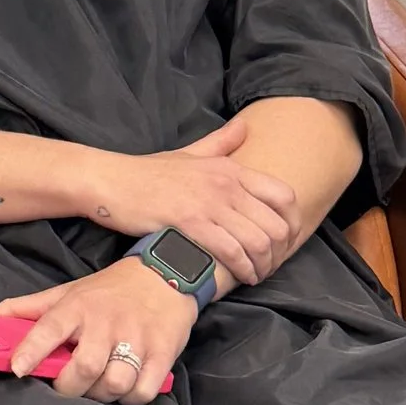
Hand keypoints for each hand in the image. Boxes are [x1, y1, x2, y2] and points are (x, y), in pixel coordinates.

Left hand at [0, 257, 197, 404]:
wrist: (166, 275)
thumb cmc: (106, 291)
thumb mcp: (64, 292)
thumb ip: (24, 309)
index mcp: (77, 306)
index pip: (49, 327)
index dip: (31, 350)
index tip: (16, 369)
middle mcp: (106, 322)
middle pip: (85, 366)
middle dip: (70, 386)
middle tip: (66, 386)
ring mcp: (137, 338)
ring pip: (114, 383)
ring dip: (101, 394)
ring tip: (96, 386)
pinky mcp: (163, 353)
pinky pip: (142, 391)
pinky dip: (130, 398)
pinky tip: (124, 388)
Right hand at [78, 117, 296, 288]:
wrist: (112, 181)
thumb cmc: (149, 172)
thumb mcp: (190, 153)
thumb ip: (221, 143)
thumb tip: (245, 127)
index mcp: (230, 168)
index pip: (284, 195)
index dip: (294, 223)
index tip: (287, 242)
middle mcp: (226, 184)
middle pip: (276, 224)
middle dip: (279, 253)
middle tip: (270, 266)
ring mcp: (209, 203)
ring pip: (257, 241)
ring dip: (262, 265)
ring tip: (255, 275)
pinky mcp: (191, 222)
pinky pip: (231, 251)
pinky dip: (242, 269)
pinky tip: (240, 277)